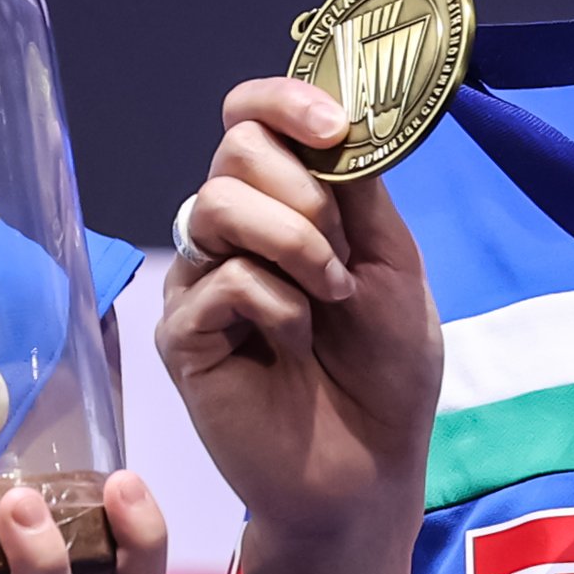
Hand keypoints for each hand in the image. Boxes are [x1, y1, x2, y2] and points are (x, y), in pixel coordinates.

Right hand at [156, 79, 443, 552]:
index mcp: (285, 203)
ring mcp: (200, 281)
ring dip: (294, 244)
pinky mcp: (181, 334)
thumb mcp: (392, 265)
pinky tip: (291, 348)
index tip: (333, 127)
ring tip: (328, 299)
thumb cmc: (386, 372)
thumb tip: (340, 113)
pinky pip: (220, 280)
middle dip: (304, 193)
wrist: (367, 472)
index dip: (284, 101)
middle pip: (235, 148)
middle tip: (343, 257)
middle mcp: (234, 232)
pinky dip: (275, 306)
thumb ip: (359, 192)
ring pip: (218, 204)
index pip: (253, 116)